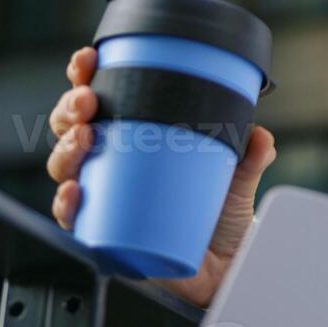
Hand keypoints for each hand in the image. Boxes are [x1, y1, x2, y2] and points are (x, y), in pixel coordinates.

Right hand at [47, 46, 277, 307]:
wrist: (224, 266)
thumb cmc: (220, 213)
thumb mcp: (237, 176)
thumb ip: (252, 155)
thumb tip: (261, 137)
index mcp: (135, 137)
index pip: (100, 99)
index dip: (85, 76)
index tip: (89, 60)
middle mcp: (112, 164)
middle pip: (72, 128)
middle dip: (70, 109)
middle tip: (87, 102)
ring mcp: (104, 196)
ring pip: (65, 168)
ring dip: (66, 150)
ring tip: (84, 139)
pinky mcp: (102, 233)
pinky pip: (73, 217)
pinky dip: (66, 204)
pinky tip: (76, 191)